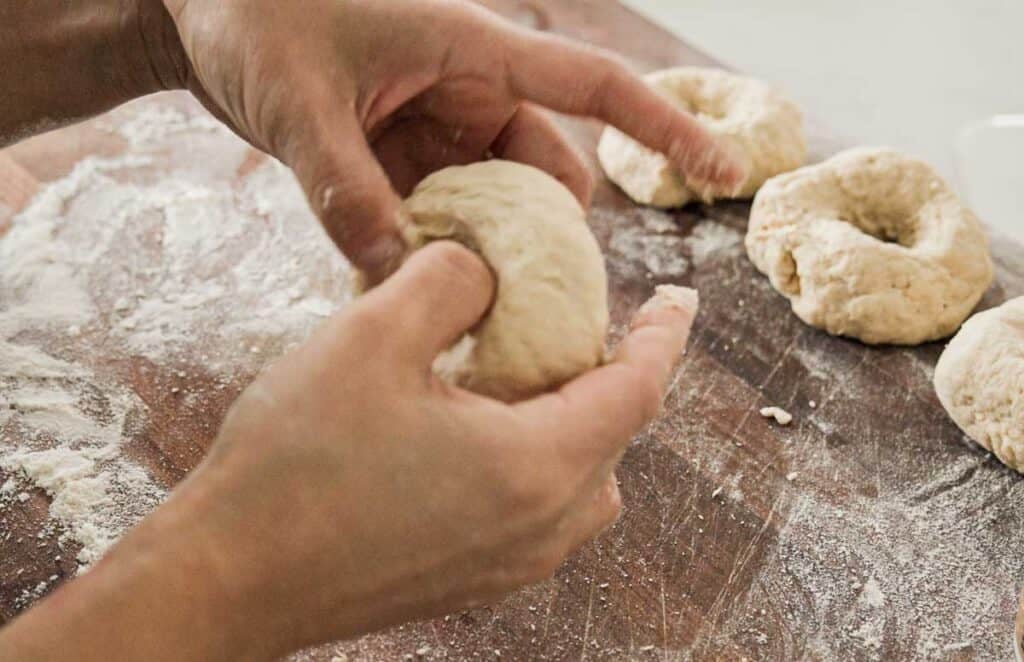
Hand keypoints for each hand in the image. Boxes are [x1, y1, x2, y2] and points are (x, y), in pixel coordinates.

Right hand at [0, 243, 697, 659]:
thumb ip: (449, 279)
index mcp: (535, 467)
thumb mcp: (371, 335)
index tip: (679, 297)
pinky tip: (478, 428)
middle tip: (578, 324)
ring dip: (573, 421)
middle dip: (611, 373)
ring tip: (525, 374)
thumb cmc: (295, 462)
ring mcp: (509, 565)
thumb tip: (486, 269)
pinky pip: (541, 512)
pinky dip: (537, 460)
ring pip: (582, 481)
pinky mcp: (473, 581)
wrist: (228, 578)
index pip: (637, 389)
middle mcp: (540, 529)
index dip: (663, 335)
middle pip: (615, 437)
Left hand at [157, 0, 745, 281]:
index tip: (726, 171)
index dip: (667, 128)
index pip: (596, 86)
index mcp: (471, 51)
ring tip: (450, 303)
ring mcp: (438, 122)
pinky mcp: (404, 149)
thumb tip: (392, 272)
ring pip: (494, 200)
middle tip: (522, 308)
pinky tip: (402, 281)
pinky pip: (441, 207)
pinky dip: (431, 245)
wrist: (198, 7)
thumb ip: (345, 191)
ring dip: (479, 251)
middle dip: (542, 236)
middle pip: (545, 172)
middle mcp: (469, 90)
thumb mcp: (299, 107)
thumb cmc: (252, 16)